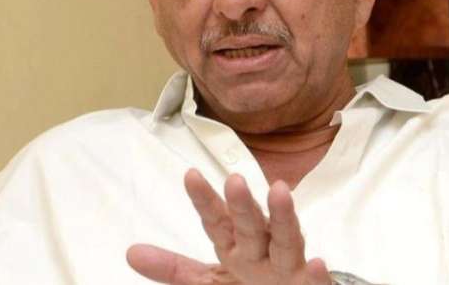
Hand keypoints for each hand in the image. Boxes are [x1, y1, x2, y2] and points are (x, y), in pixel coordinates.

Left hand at [127, 169, 331, 284]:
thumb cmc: (251, 284)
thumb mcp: (209, 280)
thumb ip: (173, 268)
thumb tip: (130, 253)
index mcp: (235, 247)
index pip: (217, 221)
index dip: (204, 201)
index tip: (190, 175)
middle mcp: (262, 250)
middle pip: (250, 225)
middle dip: (242, 204)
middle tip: (234, 179)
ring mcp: (288, 268)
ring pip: (286, 242)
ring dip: (284, 218)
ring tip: (279, 191)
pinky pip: (314, 282)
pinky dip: (317, 274)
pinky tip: (318, 262)